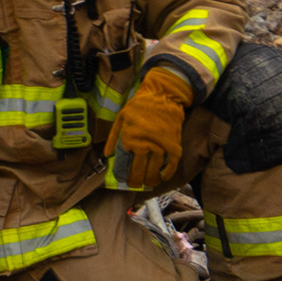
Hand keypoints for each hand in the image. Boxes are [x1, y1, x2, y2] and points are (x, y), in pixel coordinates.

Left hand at [109, 61, 193, 190]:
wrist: (163, 95)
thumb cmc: (140, 106)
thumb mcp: (121, 118)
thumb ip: (114, 138)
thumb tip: (108, 156)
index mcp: (129, 138)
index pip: (124, 164)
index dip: (123, 175)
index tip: (123, 180)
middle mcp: (144, 144)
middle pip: (139, 170)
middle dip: (136, 180)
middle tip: (135, 185)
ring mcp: (160, 145)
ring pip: (155, 170)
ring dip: (151, 179)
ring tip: (148, 183)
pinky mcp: (173, 145)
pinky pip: (171, 164)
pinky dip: (167, 173)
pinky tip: (163, 176)